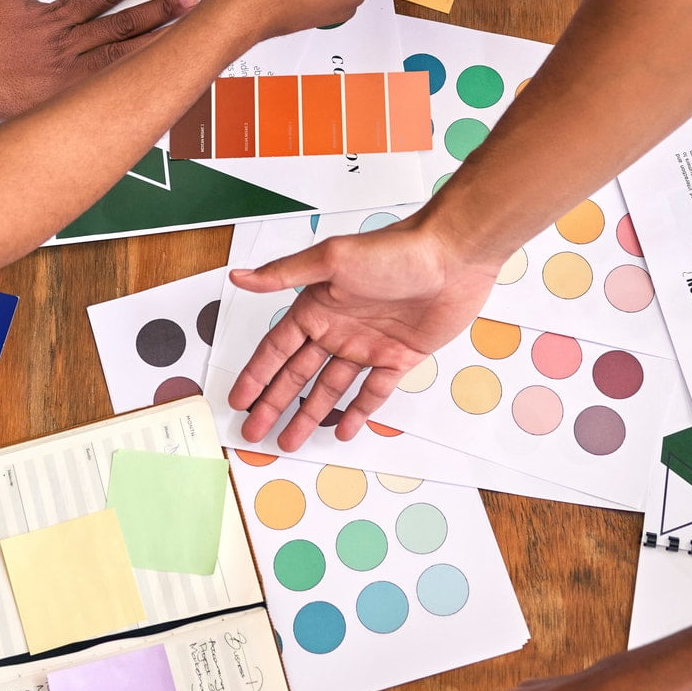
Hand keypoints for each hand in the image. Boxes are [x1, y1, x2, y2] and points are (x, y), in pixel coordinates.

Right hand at [0, 0, 197, 116]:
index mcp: (55, 16)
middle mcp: (66, 44)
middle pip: (122, 26)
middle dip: (159, 11)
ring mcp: (64, 75)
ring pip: (117, 59)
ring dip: (151, 45)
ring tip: (185, 34)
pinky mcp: (56, 100)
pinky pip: (98, 93)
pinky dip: (125, 87)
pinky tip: (151, 83)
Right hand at [228, 214, 498, 448]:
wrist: (452, 259)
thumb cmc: (394, 251)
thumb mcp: (331, 259)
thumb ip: (283, 274)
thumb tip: (240, 276)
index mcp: (317, 306)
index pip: (276, 349)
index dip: (256, 375)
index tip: (239, 400)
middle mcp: (338, 328)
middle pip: (297, 375)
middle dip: (274, 404)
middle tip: (255, 431)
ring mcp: (368, 346)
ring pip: (330, 389)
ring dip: (309, 414)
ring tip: (290, 440)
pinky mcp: (398, 357)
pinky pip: (373, 391)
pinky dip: (357, 411)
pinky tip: (342, 429)